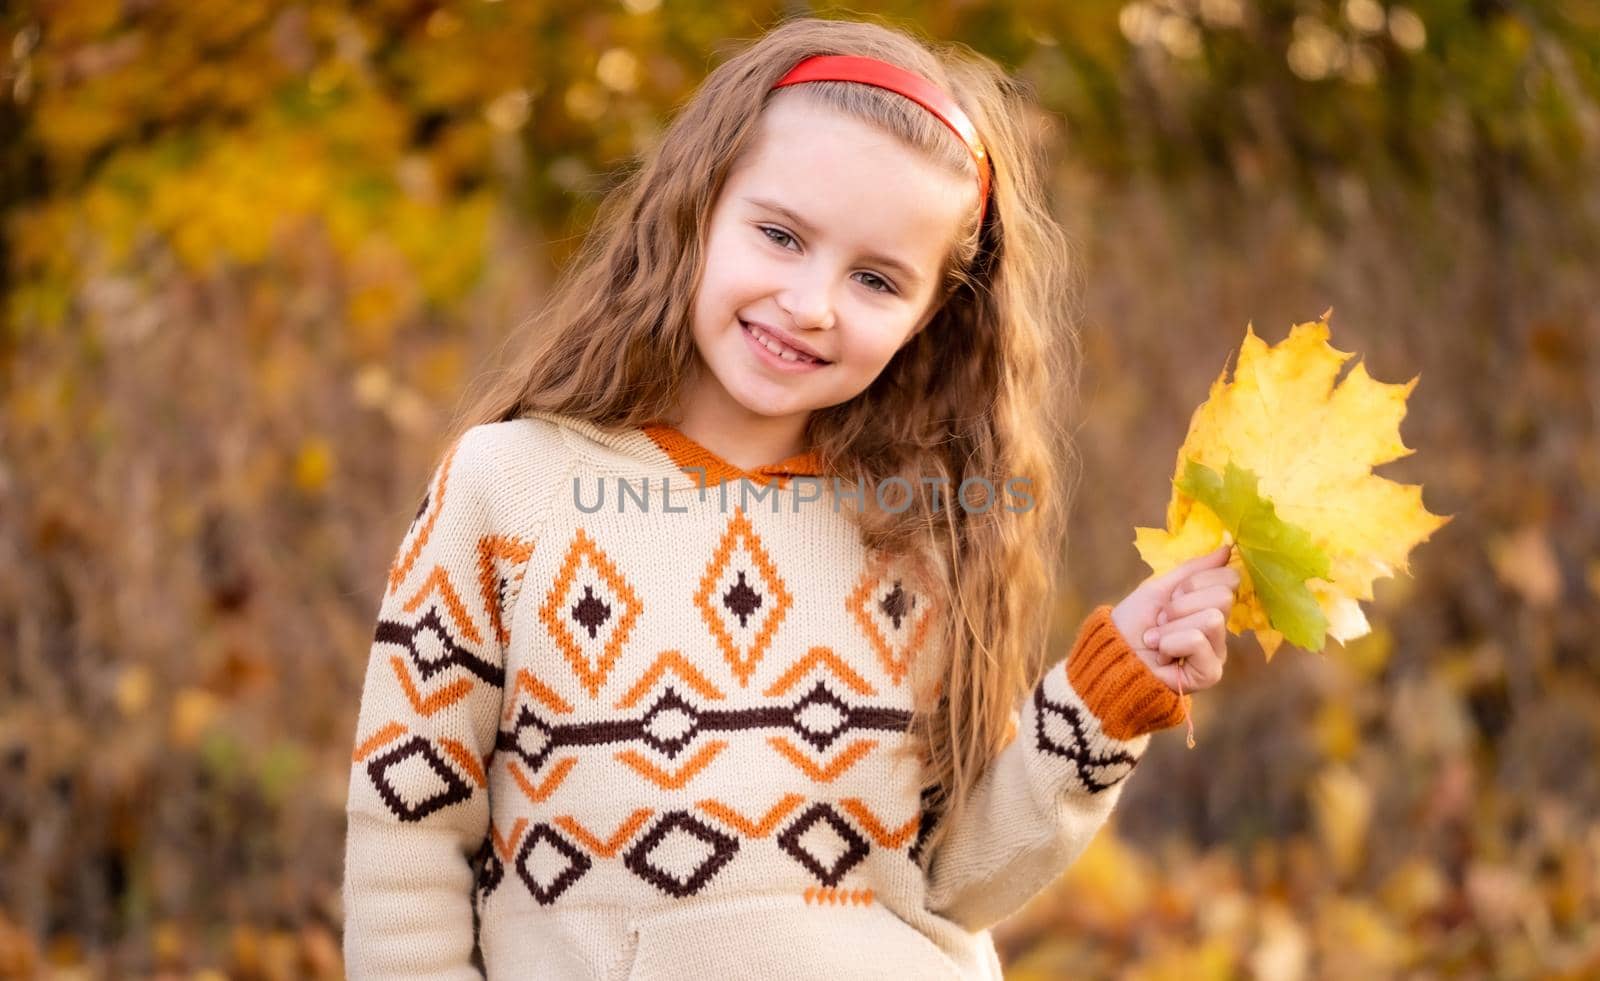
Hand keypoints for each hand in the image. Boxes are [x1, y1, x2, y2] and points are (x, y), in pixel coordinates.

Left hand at [1110, 543, 1238, 693]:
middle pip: (1223, 597)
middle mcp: (1219, 629)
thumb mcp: (1160, 587)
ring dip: (1172, 625)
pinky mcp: (1211, 673)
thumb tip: (1228, 548)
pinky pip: (1198, 641)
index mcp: (1210, 605)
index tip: (1171, 596)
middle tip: (1161, 619)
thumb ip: (1194, 569)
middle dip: (1181, 604)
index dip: (1195, 582)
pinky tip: (1162, 655)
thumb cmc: (1133, 622)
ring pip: (1212, 619)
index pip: (1229, 578)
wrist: (1112, 653)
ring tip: (1157, 638)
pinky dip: (1171, 643)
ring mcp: (1217, 652)